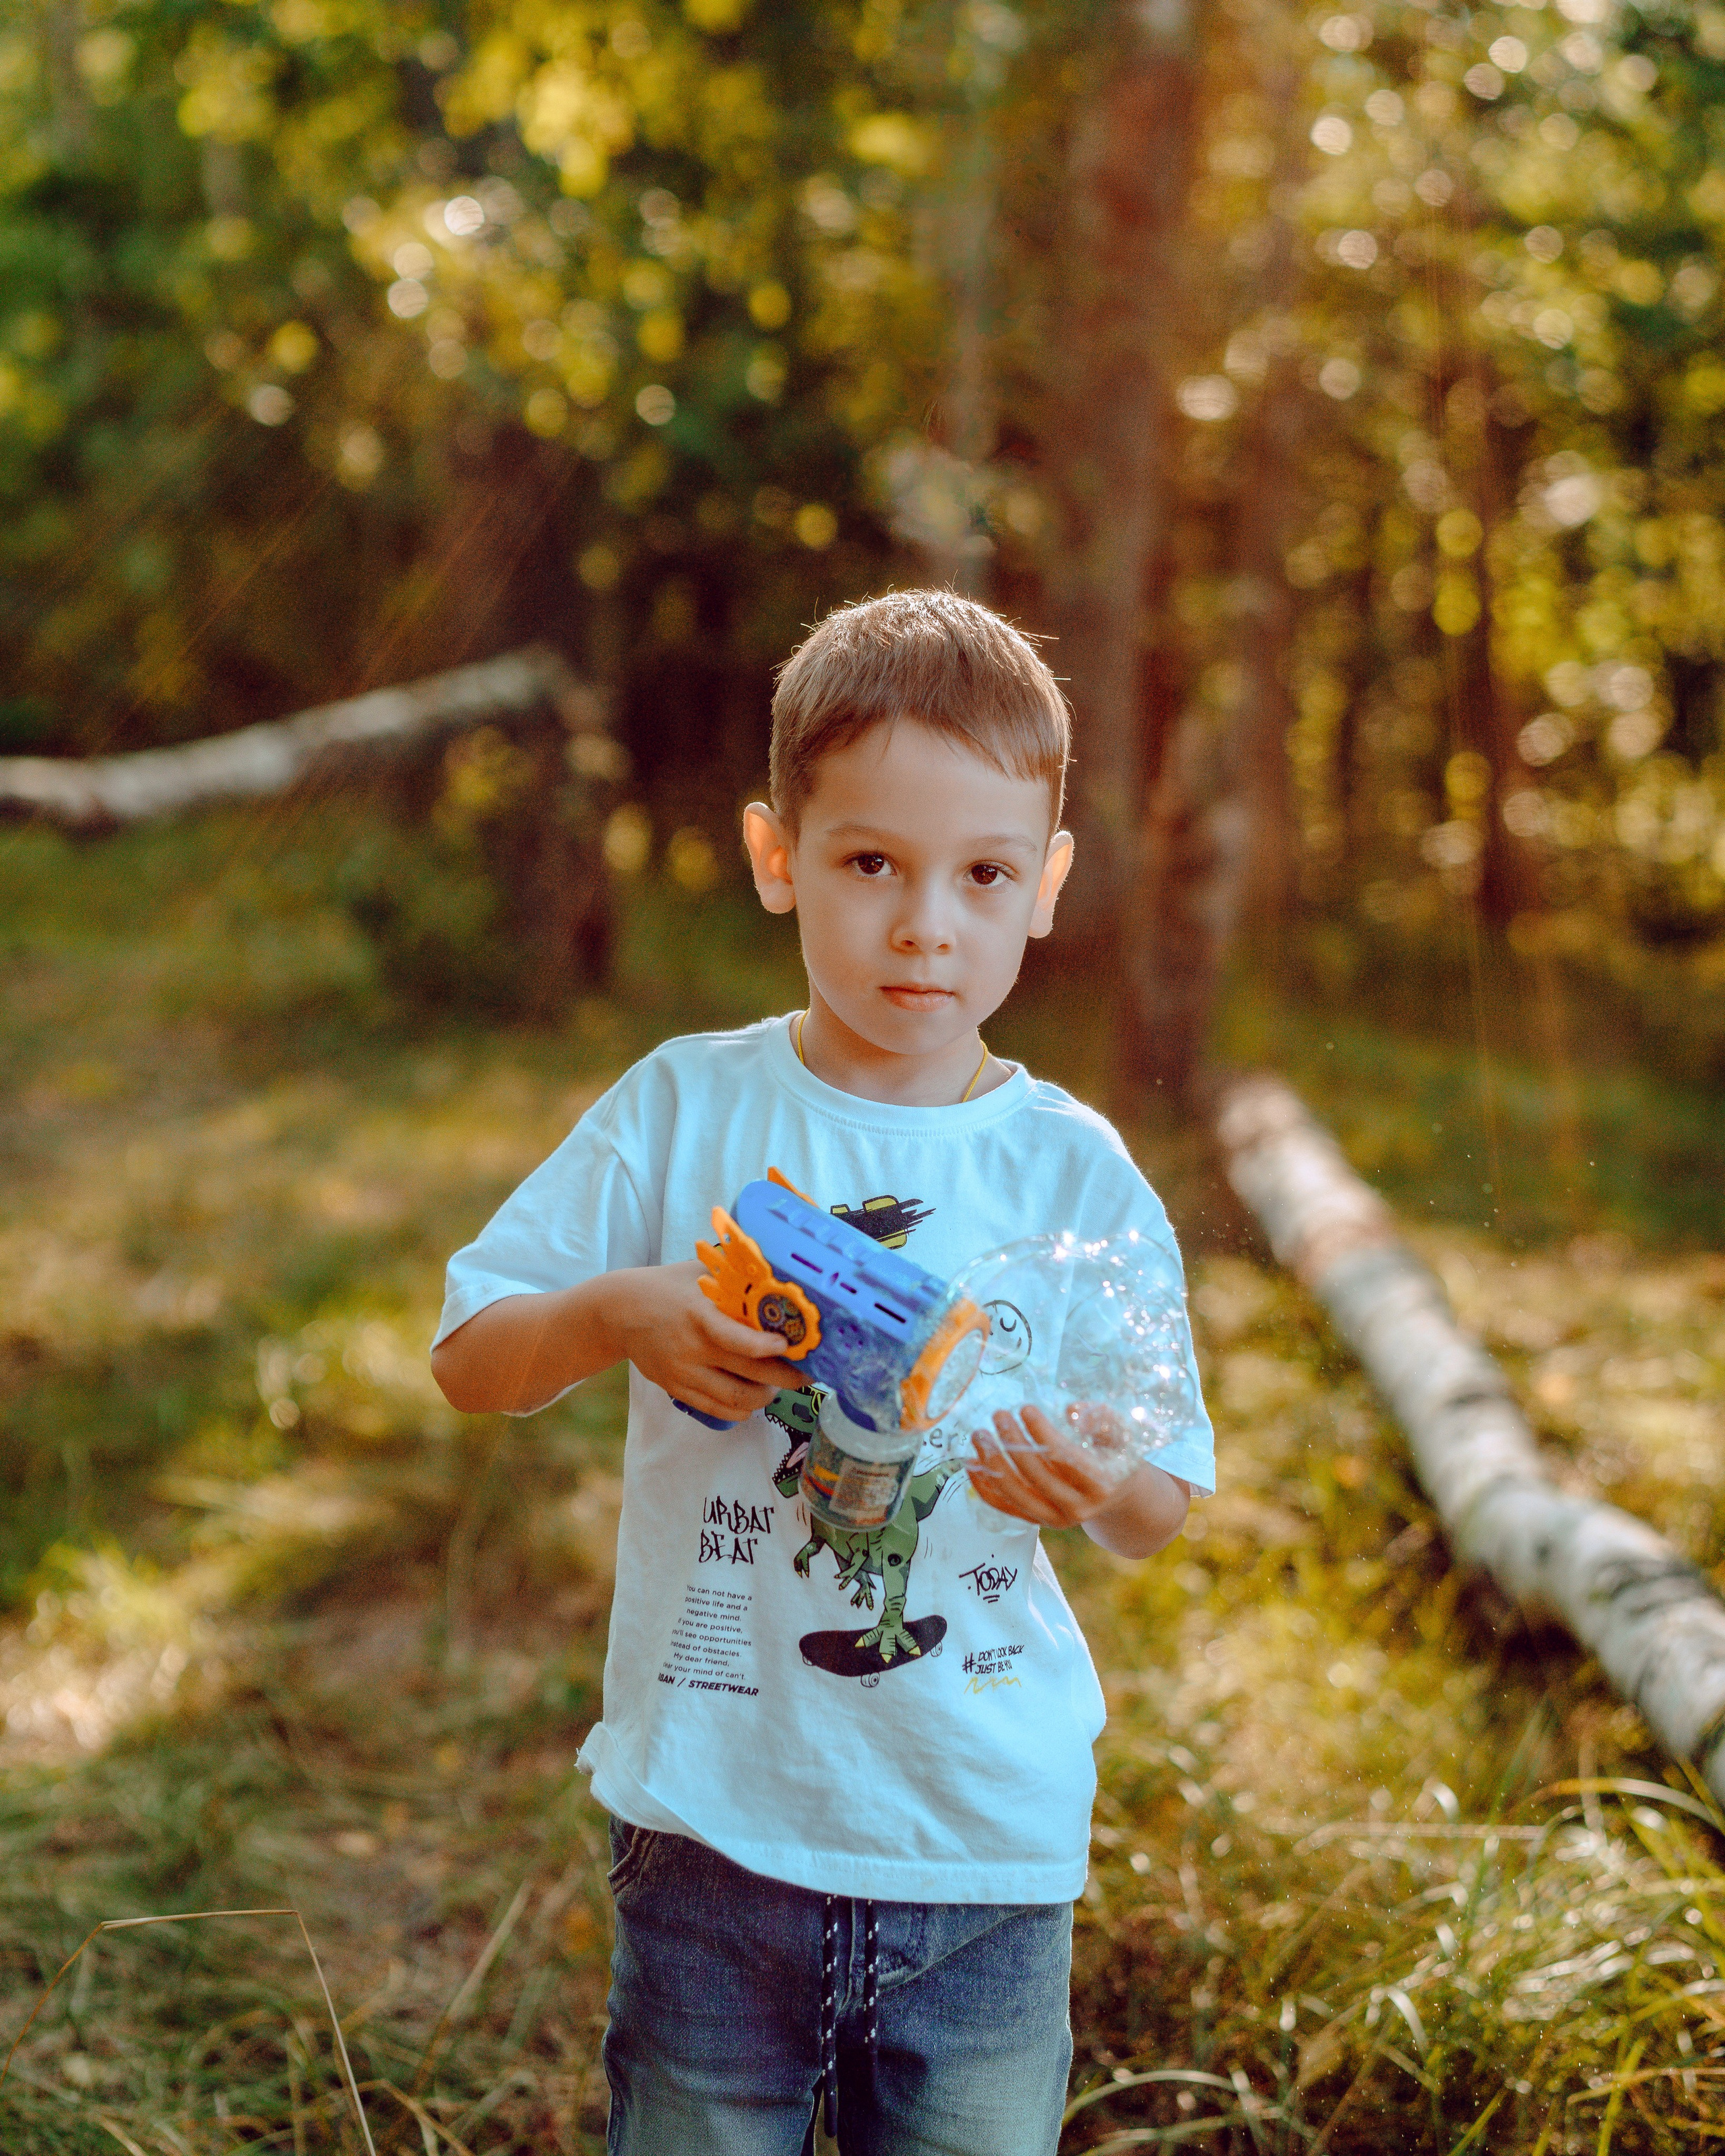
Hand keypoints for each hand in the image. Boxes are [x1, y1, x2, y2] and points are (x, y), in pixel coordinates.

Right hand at [601, 1261, 807, 1422]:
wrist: (620, 1312)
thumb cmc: (669, 1287)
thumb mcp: (700, 1272)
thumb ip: (736, 1277)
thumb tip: (780, 1270)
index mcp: (699, 1315)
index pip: (735, 1340)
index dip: (765, 1347)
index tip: (788, 1345)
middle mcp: (691, 1349)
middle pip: (749, 1375)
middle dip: (787, 1378)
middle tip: (806, 1371)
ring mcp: (684, 1374)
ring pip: (737, 1401)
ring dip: (766, 1396)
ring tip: (778, 1383)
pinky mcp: (677, 1390)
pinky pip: (718, 1411)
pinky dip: (742, 1409)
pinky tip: (753, 1397)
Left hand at [966, 1405, 1123, 1528]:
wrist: (1118, 1496)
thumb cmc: (1116, 1456)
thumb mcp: (1122, 1436)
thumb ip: (1103, 1421)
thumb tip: (1071, 1410)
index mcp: (1102, 1486)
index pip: (1066, 1458)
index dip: (1043, 1434)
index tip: (1025, 1409)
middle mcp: (1079, 1508)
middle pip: (1037, 1477)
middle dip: (1013, 1443)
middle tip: (998, 1415)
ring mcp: (1057, 1519)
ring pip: (1017, 1495)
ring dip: (993, 1465)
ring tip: (979, 1435)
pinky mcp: (1040, 1523)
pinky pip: (1006, 1507)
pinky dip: (985, 1487)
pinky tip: (972, 1463)